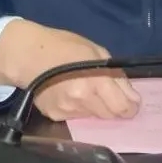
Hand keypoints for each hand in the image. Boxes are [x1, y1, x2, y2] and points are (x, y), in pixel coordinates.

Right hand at [0, 20, 139, 120]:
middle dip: (115, 106)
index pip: (123, 107)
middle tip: (109, 93)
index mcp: (96, 80)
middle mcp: (83, 99)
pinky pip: (76, 116)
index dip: (131, 107)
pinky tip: (69, 91)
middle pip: (110, 115)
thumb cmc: (64, 46)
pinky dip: (79, 107)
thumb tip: (131, 97)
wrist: (28, 54)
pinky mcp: (56, 116)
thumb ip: (116, 74)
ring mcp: (68, 110)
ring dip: (96, 106)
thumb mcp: (96, 51)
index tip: (132, 102)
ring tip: (85, 87)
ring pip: (94, 116)